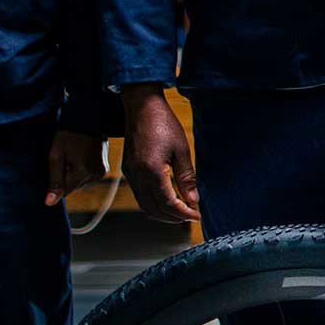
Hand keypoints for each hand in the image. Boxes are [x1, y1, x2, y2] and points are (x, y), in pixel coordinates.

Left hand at [45, 129, 106, 207]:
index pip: (65, 191)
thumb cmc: (67, 136)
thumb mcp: (56, 156)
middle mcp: (96, 175)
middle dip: (67, 176)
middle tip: (66, 158)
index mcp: (83, 172)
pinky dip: (83, 171)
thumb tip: (49, 203)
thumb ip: (54, 180)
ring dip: (75, 174)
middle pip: (74, 187)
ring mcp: (102, 172)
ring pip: (81, 182)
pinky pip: (88, 177)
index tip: (58, 165)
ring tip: (74, 156)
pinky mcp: (105, 169)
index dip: (58, 180)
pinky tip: (82, 157)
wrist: (87, 120)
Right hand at [120, 85, 202, 223]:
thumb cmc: (162, 123)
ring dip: (162, 213)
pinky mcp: (128, 170)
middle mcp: (137, 176)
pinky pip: (139, 195)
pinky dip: (153, 203)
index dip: (183, 213)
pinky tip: (167, 199)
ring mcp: (130, 174)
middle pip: (153, 210)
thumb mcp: (181, 150)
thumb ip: (187, 178)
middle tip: (190, 215)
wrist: (141, 106)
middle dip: (173, 217)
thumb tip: (194, 200)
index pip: (167, 203)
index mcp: (151, 171)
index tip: (196, 215)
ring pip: (144, 205)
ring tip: (180, 211)